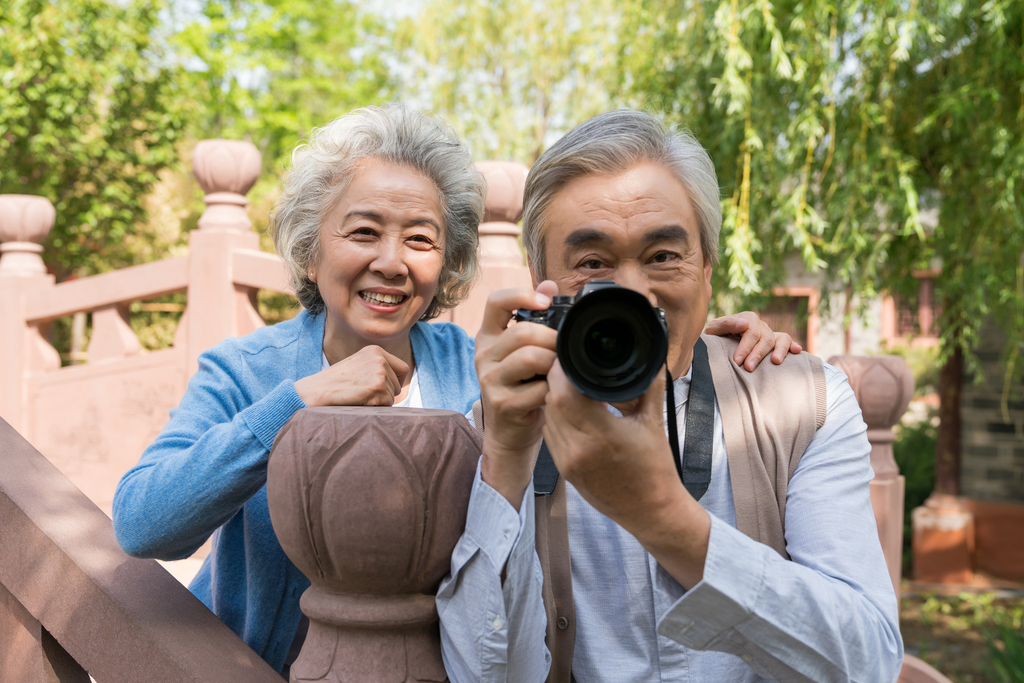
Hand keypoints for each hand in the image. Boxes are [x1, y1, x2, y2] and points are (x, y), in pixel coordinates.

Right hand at [294, 345, 408, 406]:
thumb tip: (399, 386)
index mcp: (376, 350)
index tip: (382, 388)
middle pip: (398, 385)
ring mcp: (379, 373)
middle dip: (385, 394)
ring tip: (357, 396)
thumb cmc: (334, 383)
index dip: (395, 382)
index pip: (402, 368)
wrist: (314, 391)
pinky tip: (358, 401)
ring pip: (392, 396)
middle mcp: (379, 358)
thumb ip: (377, 369)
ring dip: (378, 402)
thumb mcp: (358, 366)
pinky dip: (375, 408)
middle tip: (363, 394)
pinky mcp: (376, 388)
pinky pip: (387, 405)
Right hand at [475, 280, 559, 507]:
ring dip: (555, 363)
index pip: (497, 302)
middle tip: (567, 350)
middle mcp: (483, 354)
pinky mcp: (502, 403)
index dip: (522, 295)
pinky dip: (554, 390)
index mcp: (488, 335)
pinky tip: (555, 393)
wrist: (511, 433)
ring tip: (562, 371)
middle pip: (523, 332)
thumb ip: (536, 318)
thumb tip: (550, 284)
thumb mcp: (525, 350)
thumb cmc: (523, 386)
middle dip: (553, 339)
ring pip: (531, 358)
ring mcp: (490, 380)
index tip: (546, 302)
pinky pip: (538, 388)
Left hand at [542, 361, 710, 587]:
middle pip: (552, 403)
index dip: (561, 371)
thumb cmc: (655, 470)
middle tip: (568, 366)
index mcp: (602, 435)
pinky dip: (556, 418)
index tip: (570, 357)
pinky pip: (551, 435)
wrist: (651, 511)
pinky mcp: (564, 471)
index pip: (564, 394)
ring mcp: (568, 463)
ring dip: (554, 399)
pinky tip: (570, 410)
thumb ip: (648, 386)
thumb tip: (650, 355)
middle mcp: (579, 450)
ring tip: (569, 386)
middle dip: (556, 381)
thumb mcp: (654, 423)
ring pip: (547, 418)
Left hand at [704, 311, 802, 370]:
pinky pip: (787, 341)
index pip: (751, 332)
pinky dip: (792, 345)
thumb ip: (726, 324)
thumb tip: (744, 323)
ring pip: (781, 338)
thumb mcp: (713, 330)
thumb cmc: (714, 338)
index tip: (737, 361)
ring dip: (780, 350)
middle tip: (749, 368)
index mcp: (746, 318)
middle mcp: (760, 325)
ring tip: (775, 362)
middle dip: (758, 354)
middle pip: (765, 338)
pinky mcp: (774, 342)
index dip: (745, 347)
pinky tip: (797, 350)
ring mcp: (769, 333)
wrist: (716, 343)